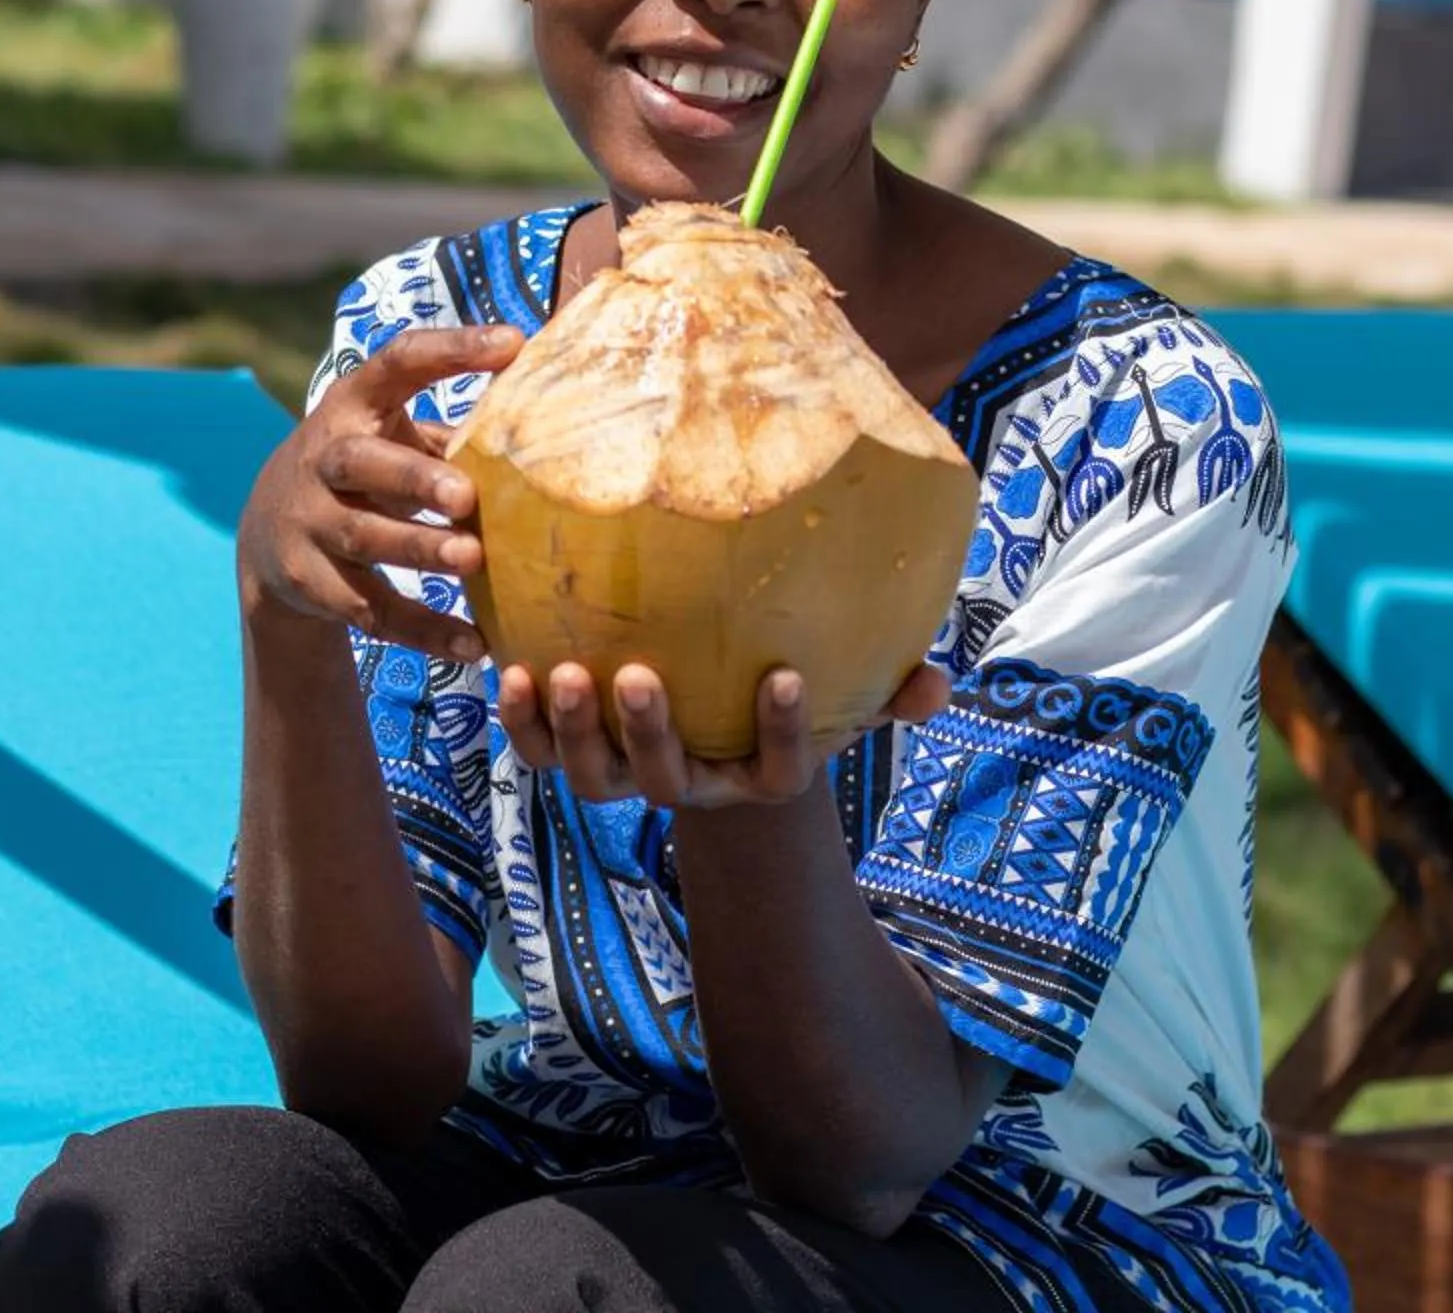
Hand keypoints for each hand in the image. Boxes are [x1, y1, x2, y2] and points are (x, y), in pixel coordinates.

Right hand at [237, 323, 521, 662]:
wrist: (267, 539)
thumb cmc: (361, 471)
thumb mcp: (386, 435)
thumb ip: (447, 431)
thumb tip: (545, 415)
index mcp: (353, 407)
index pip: (397, 363)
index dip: (451, 349)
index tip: (512, 344)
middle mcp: (323, 460)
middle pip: (362, 463)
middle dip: (413, 477)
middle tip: (466, 496)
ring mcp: (309, 523)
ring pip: (364, 539)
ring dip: (419, 550)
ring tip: (472, 561)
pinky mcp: (312, 582)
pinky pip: (370, 610)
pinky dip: (422, 630)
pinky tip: (473, 644)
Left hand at [499, 659, 952, 809]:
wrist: (718, 720)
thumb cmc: (781, 693)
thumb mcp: (845, 694)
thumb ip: (891, 690)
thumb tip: (941, 683)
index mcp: (760, 777)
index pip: (781, 770)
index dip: (784, 733)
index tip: (786, 677)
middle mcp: (692, 785)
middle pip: (667, 781)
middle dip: (649, 733)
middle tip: (638, 677)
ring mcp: (629, 775)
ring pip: (596, 778)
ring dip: (575, 730)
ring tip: (564, 672)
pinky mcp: (576, 752)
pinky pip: (541, 753)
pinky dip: (522, 722)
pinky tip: (511, 668)